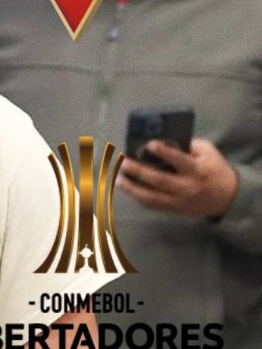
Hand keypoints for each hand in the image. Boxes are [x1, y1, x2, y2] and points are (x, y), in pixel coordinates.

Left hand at [117, 139, 238, 217]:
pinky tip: (127, 189)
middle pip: (160, 180)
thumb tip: (163, 138)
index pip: (180, 161)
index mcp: (198, 170)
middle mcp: (187, 187)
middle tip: (123, 162)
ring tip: (118, 178)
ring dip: (132, 188)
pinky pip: (153, 206)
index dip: (165, 152)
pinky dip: (138, 197)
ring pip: (152, 197)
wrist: (229, 197)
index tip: (149, 144)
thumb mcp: (208, 152)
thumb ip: (188, 145)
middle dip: (140, 171)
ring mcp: (180, 201)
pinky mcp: (174, 209)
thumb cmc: (215, 168)